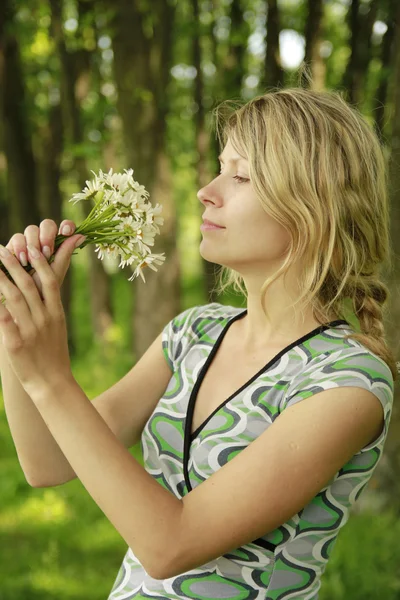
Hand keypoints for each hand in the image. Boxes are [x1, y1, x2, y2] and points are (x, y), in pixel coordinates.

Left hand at [0, 233, 84, 394]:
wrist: (53, 383)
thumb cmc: (54, 356)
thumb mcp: (57, 329)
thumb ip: (49, 309)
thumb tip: (43, 291)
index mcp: (56, 313)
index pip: (50, 281)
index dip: (41, 263)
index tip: (32, 248)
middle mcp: (45, 318)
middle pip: (30, 285)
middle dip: (15, 265)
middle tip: (3, 249)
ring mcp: (31, 330)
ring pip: (15, 297)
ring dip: (2, 279)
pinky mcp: (16, 344)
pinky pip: (4, 320)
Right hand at [3, 219, 81, 298]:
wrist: (23, 299)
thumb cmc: (42, 288)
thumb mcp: (55, 271)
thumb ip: (65, 253)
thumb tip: (83, 236)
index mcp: (59, 245)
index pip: (65, 227)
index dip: (66, 225)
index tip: (66, 231)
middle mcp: (44, 240)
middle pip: (47, 225)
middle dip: (47, 236)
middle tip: (46, 252)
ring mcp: (29, 242)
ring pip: (31, 229)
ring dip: (33, 243)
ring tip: (32, 260)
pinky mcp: (15, 246)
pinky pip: (17, 237)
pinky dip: (20, 247)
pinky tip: (22, 260)